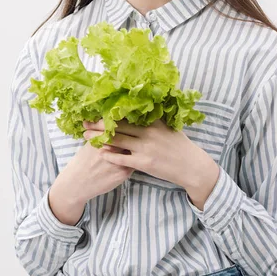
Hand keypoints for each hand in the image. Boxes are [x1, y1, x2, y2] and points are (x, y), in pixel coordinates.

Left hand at [83, 117, 206, 188]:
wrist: (191, 166)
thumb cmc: (181, 146)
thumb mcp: (169, 127)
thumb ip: (155, 119)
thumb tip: (143, 109)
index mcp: (153, 122)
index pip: (128, 114)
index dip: (111, 112)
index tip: (97, 109)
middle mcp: (148, 133)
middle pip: (118, 126)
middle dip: (100, 124)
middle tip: (85, 122)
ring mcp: (145, 148)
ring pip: (117, 141)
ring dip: (100, 138)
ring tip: (86, 136)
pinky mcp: (144, 163)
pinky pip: (122, 159)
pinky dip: (110, 155)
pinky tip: (100, 153)